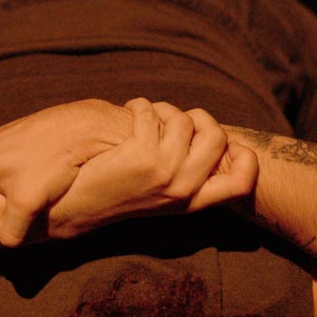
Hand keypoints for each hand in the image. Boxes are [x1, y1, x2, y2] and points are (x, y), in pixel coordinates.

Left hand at [48, 98, 257, 236]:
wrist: (72, 208)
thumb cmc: (112, 193)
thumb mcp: (158, 192)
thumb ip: (185, 172)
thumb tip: (209, 135)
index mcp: (190, 200)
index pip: (242, 182)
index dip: (243, 157)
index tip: (220, 145)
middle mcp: (182, 190)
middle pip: (218, 137)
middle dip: (196, 118)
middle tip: (169, 123)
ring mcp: (164, 174)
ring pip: (184, 120)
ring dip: (161, 110)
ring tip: (140, 119)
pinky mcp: (142, 157)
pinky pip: (153, 114)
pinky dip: (139, 107)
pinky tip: (124, 118)